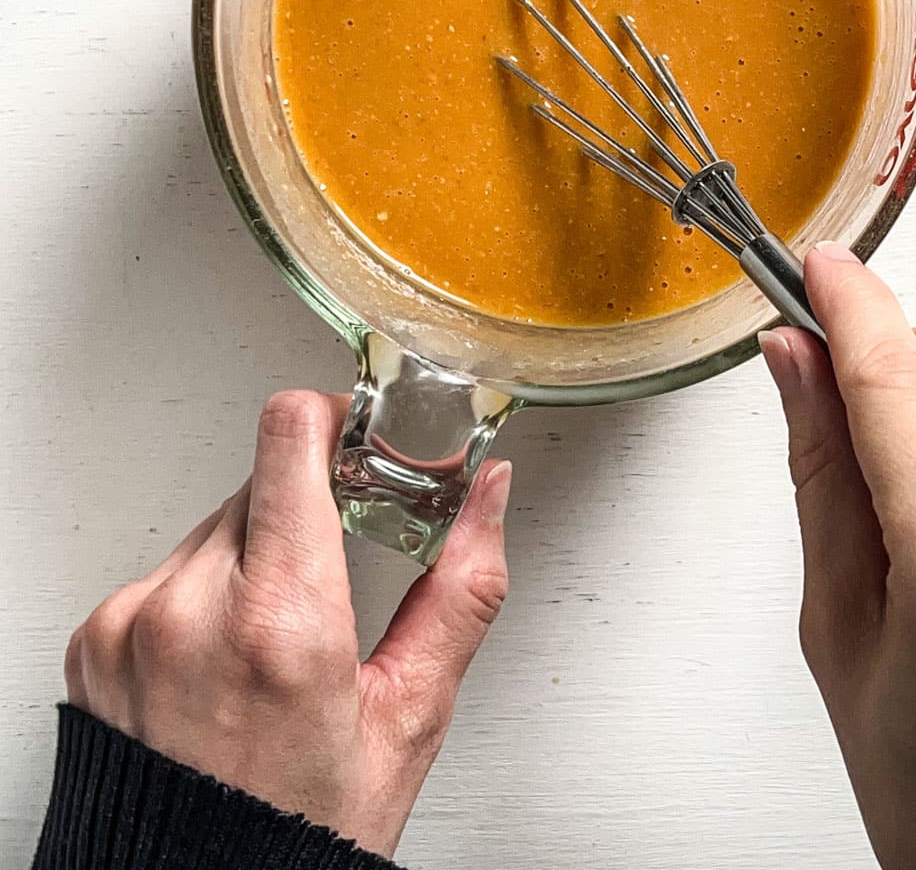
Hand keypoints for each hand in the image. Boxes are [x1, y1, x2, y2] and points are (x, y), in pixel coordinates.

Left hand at [65, 390, 510, 856]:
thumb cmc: (301, 831)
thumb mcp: (409, 715)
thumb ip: (461, 588)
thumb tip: (488, 494)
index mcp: (281, 623)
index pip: (289, 437)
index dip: (332, 418)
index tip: (356, 438)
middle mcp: (190, 611)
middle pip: (262, 480)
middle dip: (307, 508)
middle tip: (335, 569)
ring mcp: (131, 624)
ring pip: (215, 524)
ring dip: (254, 553)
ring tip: (277, 637)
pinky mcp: (95, 640)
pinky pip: (163, 571)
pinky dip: (201, 594)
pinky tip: (227, 658)